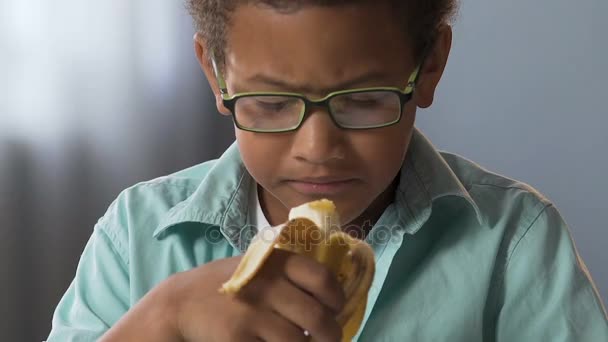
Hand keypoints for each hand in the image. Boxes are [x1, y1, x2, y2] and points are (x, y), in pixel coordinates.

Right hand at [101, 249, 344, 341]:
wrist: (181, 302)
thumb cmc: (227, 283)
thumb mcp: (257, 264)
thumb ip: (288, 273)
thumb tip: (331, 296)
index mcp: (276, 262)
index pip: (322, 278)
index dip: (337, 298)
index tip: (336, 309)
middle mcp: (267, 284)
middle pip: (317, 317)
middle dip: (331, 334)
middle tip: (330, 339)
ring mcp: (253, 312)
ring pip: (300, 341)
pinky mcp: (240, 338)